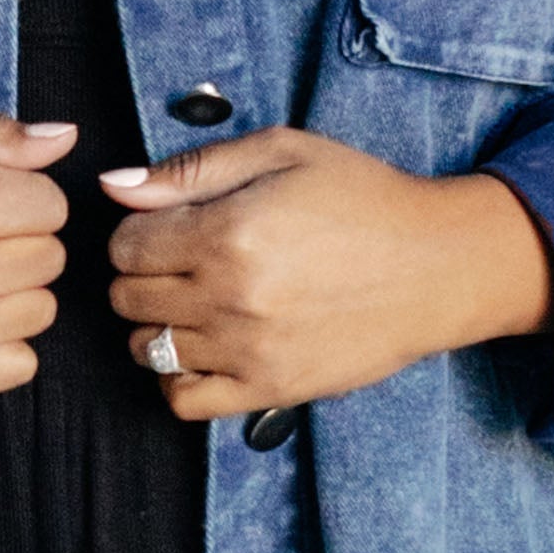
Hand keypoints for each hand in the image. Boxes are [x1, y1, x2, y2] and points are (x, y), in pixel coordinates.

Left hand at [99, 128, 553, 421]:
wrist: (438, 266)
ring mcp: (247, 350)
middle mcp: (229, 295)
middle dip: (143, 276)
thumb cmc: (364, 200)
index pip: (125, 245)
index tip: (167, 229)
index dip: (138, 232)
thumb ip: (193, 168)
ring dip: (158, 325)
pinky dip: (177, 379)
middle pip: (127, 298)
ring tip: (196, 304)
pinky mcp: (268, 390)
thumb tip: (115, 187)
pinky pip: (182, 400)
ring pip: (147, 349)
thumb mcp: (284, 152)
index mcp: (227, 231)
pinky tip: (204, 350)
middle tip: (181, 264)